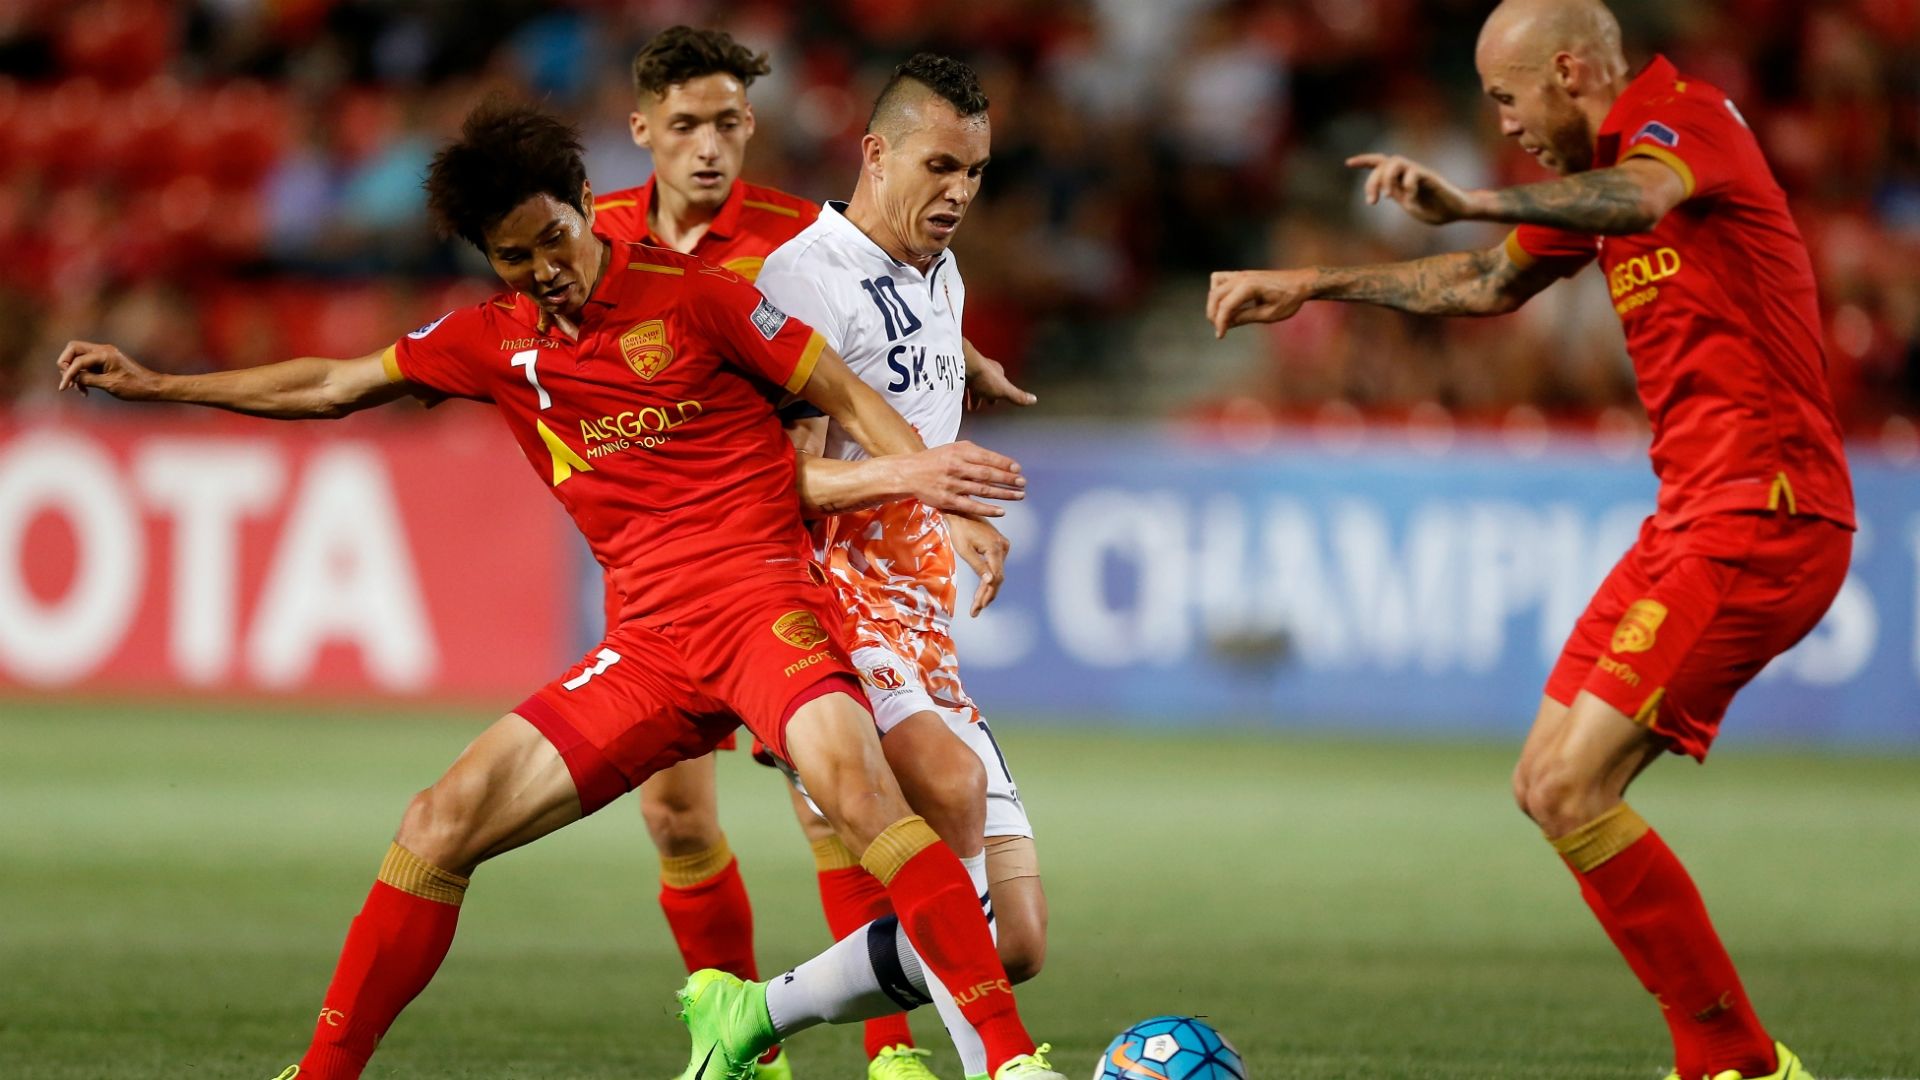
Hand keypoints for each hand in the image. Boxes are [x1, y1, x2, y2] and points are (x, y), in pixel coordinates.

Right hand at [55, 341, 160, 398]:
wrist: (153, 387)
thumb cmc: (135, 386)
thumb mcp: (109, 385)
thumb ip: (88, 379)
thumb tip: (72, 377)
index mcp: (105, 353)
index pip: (77, 360)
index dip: (67, 374)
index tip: (63, 388)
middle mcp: (103, 350)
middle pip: (73, 349)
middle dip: (66, 365)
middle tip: (69, 382)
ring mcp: (103, 355)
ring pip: (78, 357)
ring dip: (74, 372)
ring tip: (79, 390)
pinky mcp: (105, 362)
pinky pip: (86, 364)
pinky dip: (82, 375)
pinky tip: (85, 390)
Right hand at [895, 440, 1025, 517]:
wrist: (908, 473)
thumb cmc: (934, 460)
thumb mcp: (952, 449)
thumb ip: (973, 453)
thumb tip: (998, 461)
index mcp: (959, 452)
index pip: (987, 457)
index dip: (1004, 463)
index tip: (1018, 469)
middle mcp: (956, 467)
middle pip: (988, 474)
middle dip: (1008, 479)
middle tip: (1022, 483)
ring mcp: (952, 484)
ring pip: (982, 490)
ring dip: (1003, 494)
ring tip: (1019, 495)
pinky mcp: (947, 500)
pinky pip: (971, 506)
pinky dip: (988, 509)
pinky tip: (1001, 511)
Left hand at [945, 512, 1009, 616]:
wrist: (961, 511)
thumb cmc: (959, 530)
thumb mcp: (964, 550)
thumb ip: (978, 566)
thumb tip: (990, 581)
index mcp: (995, 549)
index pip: (995, 578)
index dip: (987, 595)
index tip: (978, 608)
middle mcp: (1003, 548)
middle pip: (998, 578)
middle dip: (987, 595)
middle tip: (976, 610)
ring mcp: (1003, 546)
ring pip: (998, 573)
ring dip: (988, 589)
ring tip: (978, 605)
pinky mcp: (999, 545)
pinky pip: (996, 565)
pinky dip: (990, 578)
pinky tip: (983, 590)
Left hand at [964, 351, 1035, 409]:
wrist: (963, 363)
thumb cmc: (984, 377)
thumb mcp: (1004, 390)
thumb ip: (1017, 396)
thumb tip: (1034, 400)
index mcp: (997, 372)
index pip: (1000, 384)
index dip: (998, 394)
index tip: (993, 403)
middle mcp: (985, 368)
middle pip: (986, 384)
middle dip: (984, 395)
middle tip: (978, 407)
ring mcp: (971, 369)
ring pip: (973, 383)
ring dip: (972, 394)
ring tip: (968, 406)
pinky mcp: (958, 371)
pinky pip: (960, 382)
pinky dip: (961, 390)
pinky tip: (957, 397)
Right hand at [1207, 269, 1315, 337]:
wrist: (1301, 283)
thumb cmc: (1289, 299)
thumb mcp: (1269, 314)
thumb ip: (1246, 317)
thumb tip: (1227, 324)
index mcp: (1249, 286)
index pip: (1226, 306)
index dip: (1220, 323)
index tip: (1220, 336)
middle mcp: (1242, 277)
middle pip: (1215, 296)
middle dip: (1213, 315)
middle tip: (1220, 330)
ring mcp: (1241, 274)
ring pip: (1215, 286)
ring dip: (1213, 303)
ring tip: (1220, 317)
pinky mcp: (1242, 275)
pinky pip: (1220, 279)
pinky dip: (1217, 290)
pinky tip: (1224, 303)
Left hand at [1347, 153, 1481, 224]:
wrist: (1458, 210)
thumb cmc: (1435, 208)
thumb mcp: (1410, 204)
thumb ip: (1398, 195)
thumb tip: (1386, 191)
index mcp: (1401, 179)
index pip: (1381, 162)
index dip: (1364, 160)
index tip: (1348, 163)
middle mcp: (1409, 172)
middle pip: (1384, 162)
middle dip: (1372, 181)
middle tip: (1372, 201)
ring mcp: (1420, 173)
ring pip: (1397, 161)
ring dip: (1387, 178)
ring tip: (1389, 197)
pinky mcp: (1431, 177)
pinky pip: (1414, 174)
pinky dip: (1408, 187)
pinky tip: (1411, 200)